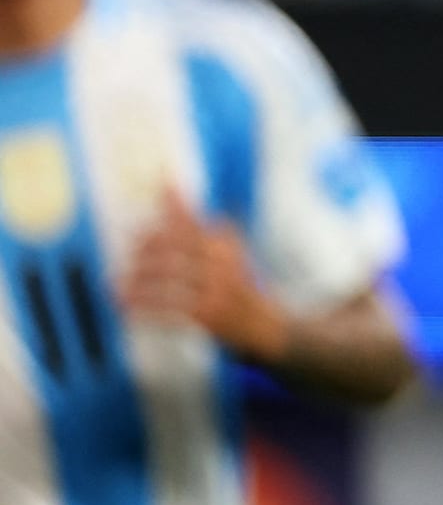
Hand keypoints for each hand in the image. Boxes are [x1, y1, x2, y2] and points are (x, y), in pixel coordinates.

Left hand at [122, 189, 289, 365]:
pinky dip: (144, 307)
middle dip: (145, 251)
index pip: (193, 218)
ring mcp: (217, 286)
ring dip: (137, 283)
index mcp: (225, 243)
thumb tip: (170, 191)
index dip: (175, 202)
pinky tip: (127, 308)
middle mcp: (223, 260)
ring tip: (117, 287)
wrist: (264, 324)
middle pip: (175, 245)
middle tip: (128, 257)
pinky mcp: (208, 312)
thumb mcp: (225, 253)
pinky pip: (167, 307)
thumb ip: (199, 227)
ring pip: (166, 277)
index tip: (160, 180)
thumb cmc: (236, 286)